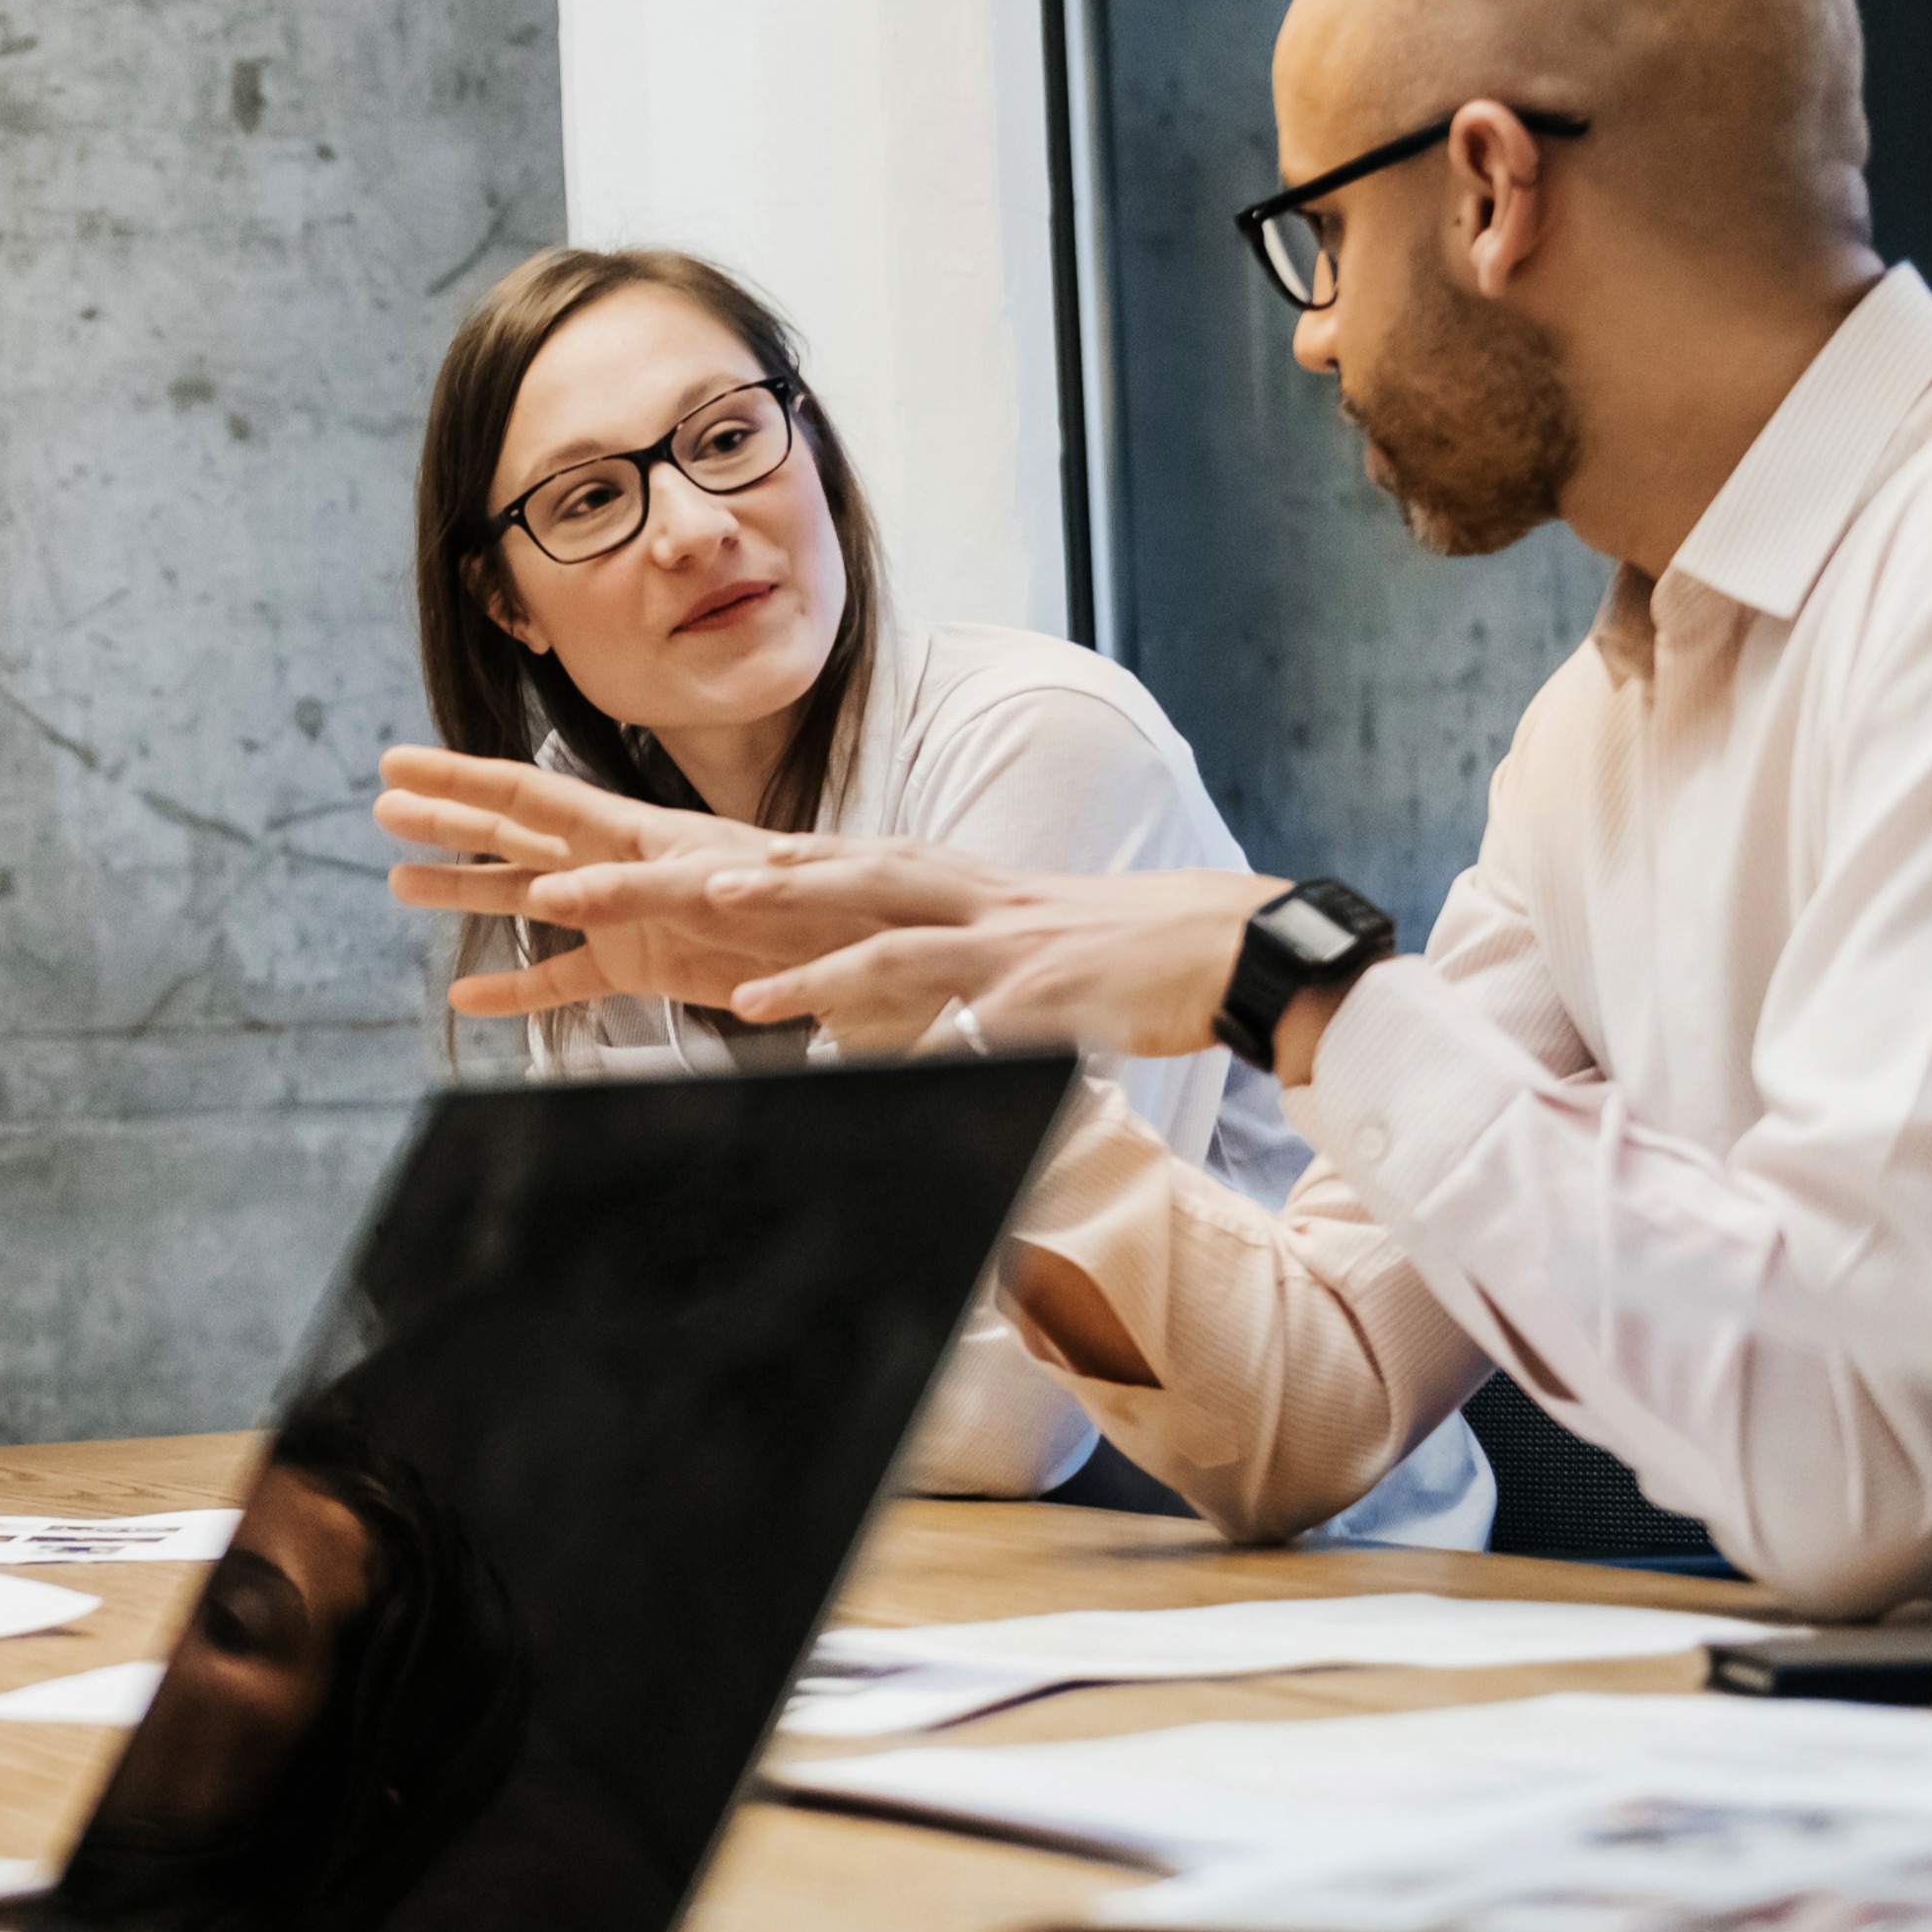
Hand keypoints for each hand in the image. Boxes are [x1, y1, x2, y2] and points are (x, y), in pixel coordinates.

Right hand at [377, 746, 815, 1015]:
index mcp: (630, 830)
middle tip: (381, 806)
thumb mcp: (712, 890)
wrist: (852, 949)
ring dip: (464, 891)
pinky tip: (467, 996)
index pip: (527, 796)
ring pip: (523, 900)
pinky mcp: (637, 969)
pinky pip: (561, 980)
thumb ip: (630, 893)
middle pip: (512, 834)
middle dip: (448, 819)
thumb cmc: (797, 903)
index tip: (397, 765)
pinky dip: (515, 990)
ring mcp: (619, 916)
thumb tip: (547, 896)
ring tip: (398, 884)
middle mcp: (614, 864)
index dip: (458, 779)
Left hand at [713, 852, 1292, 1061]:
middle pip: (854, 881)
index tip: (720, 855)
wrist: (1234, 942)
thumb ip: (964, 960)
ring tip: (747, 999)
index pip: (865, 859)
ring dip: (817, 975)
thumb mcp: (1032, 939)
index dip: (792, 857)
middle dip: (769, 885)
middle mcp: (979, 904)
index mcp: (972, 886)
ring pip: (897, 950)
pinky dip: (926, 1055)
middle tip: (696, 887)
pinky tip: (881, 1076)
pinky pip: (975, 1031)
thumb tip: (907, 1005)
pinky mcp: (1051, 1001)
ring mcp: (1012, 951)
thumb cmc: (1129, 948)